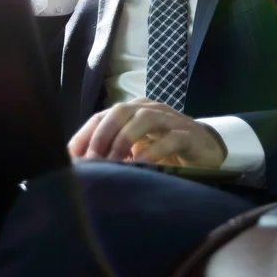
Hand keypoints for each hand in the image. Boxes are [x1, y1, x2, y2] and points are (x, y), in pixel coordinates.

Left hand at [68, 98, 226, 168]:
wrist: (205, 147)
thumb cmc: (164, 149)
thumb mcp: (135, 149)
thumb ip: (113, 152)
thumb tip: (81, 168)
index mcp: (132, 111)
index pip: (102, 116)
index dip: (84, 135)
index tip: (70, 157)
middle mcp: (148, 109)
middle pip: (120, 112)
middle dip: (102, 136)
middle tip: (92, 161)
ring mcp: (169, 120)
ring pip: (143, 119)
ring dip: (124, 140)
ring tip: (114, 162)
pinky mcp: (187, 134)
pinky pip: (170, 139)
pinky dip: (154, 150)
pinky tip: (142, 164)